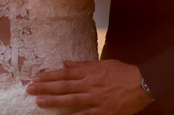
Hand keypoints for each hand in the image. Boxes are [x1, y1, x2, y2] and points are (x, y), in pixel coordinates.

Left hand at [26, 59, 151, 114]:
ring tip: (39, 102)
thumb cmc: (124, 73)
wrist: (144, 83)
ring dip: (53, 101)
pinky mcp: (103, 111)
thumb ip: (83, 65)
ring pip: (70, 99)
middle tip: (29, 89)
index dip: (49, 75)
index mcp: (90, 71)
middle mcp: (90, 84)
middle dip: (45, 87)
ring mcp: (96, 98)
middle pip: (63, 85)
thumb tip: (66, 62)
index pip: (65, 73)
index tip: (36, 77)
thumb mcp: (103, 64)